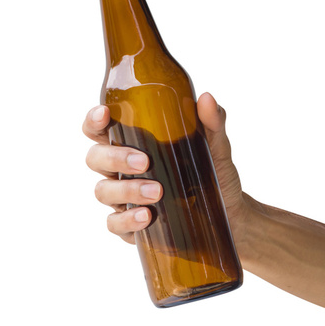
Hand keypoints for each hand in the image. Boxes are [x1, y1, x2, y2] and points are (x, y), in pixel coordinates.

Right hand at [83, 92, 245, 245]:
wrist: (230, 213)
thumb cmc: (214, 173)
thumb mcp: (216, 146)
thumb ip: (212, 122)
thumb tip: (207, 99)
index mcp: (134, 143)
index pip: (101, 128)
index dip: (94, 120)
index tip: (105, 114)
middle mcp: (122, 169)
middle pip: (96, 158)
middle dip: (114, 157)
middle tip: (144, 161)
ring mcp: (124, 198)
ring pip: (103, 191)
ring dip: (126, 190)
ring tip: (157, 192)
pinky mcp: (131, 225)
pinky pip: (115, 224)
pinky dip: (127, 220)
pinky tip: (146, 216)